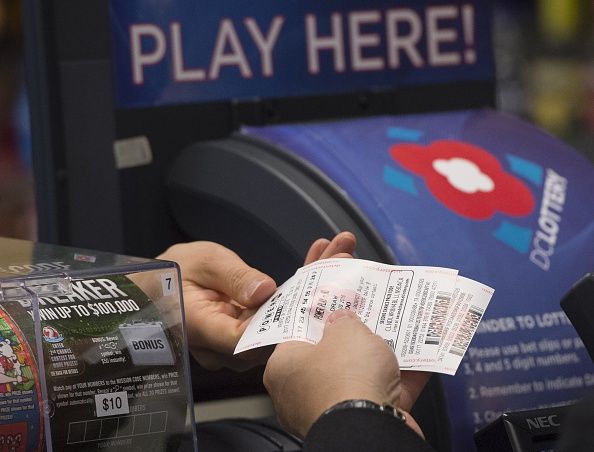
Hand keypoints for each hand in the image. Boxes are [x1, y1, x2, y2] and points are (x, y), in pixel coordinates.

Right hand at [157, 232, 355, 370]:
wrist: (159, 285)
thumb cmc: (174, 271)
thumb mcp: (203, 262)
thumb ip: (232, 278)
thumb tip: (264, 292)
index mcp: (204, 329)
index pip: (251, 339)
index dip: (287, 319)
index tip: (319, 290)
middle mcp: (223, 346)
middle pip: (275, 331)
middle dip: (312, 294)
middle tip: (340, 258)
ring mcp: (236, 344)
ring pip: (281, 326)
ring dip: (311, 290)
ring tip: (336, 254)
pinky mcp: (247, 334)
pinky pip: (276, 319)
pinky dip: (299, 293)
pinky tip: (320, 265)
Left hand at [264, 309, 423, 437]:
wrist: (370, 428)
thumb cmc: (344, 380)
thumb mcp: (345, 331)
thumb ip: (343, 320)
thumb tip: (343, 319)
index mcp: (284, 368)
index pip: (296, 335)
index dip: (316, 317)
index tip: (331, 304)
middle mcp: (303, 393)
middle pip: (330, 356)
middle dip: (352, 337)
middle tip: (366, 315)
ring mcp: (333, 410)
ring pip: (360, 376)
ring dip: (379, 357)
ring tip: (398, 331)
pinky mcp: (363, 423)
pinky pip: (384, 394)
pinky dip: (402, 378)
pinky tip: (419, 358)